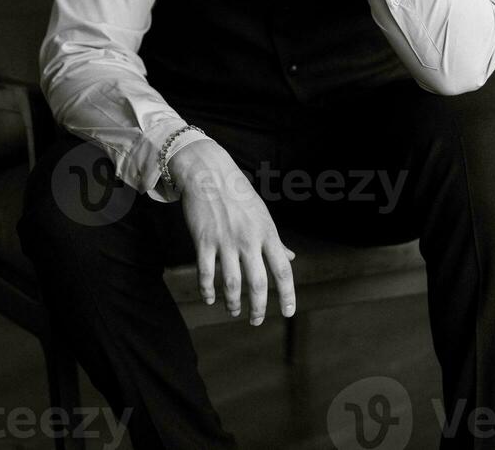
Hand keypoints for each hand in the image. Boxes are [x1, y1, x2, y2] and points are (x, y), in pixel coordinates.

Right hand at [169, 140, 296, 325]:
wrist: (209, 173)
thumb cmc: (239, 194)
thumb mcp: (263, 215)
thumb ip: (276, 240)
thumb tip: (291, 258)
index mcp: (267, 232)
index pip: (283, 269)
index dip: (287, 294)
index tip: (288, 312)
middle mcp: (248, 239)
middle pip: (257, 283)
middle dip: (258, 308)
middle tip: (256, 321)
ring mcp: (225, 240)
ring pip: (231, 283)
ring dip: (233, 302)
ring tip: (234, 311)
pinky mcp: (203, 240)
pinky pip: (205, 273)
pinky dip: (208, 290)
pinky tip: (210, 298)